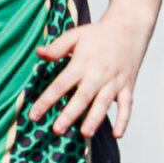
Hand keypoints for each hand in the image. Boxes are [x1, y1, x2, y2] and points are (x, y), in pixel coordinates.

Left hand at [30, 15, 152, 138]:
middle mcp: (98, 74)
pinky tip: (118, 135)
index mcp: (82, 63)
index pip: (60, 84)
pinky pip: (127, 105)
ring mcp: (114, 81)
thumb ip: (57, 47)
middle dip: (70, 114)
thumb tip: (38, 53)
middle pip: (82, 97)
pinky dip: (124, 120)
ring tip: (85, 134)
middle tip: (57, 130)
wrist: (130, 27)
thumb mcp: (76, 35)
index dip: (46, 100)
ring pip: (103, 103)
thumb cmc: (99, 33)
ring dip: (95, 119)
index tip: (33, 115)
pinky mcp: (127, 86)